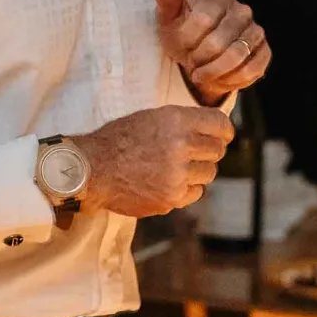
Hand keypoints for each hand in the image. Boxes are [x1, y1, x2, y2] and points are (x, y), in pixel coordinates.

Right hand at [65, 104, 235, 217]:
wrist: (92, 169)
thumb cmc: (117, 141)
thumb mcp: (150, 118)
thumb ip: (181, 123)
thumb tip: (210, 129)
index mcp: (175, 120)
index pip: (219, 124)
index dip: (224, 130)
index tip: (223, 135)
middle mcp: (180, 146)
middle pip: (217, 150)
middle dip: (209, 151)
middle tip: (196, 153)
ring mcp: (177, 174)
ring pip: (209, 173)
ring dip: (198, 171)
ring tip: (178, 168)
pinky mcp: (171, 198)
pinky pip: (195, 193)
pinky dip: (188, 188)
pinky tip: (170, 182)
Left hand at [154, 0, 270, 104]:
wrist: (200, 57)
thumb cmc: (183, 34)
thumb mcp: (170, 18)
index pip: (203, 20)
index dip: (187, 40)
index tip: (181, 45)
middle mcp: (242, 10)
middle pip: (218, 42)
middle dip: (198, 58)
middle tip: (190, 63)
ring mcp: (256, 31)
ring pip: (236, 56)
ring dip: (212, 71)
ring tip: (200, 74)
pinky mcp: (264, 52)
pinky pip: (250, 69)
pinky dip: (230, 79)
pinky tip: (218, 78)